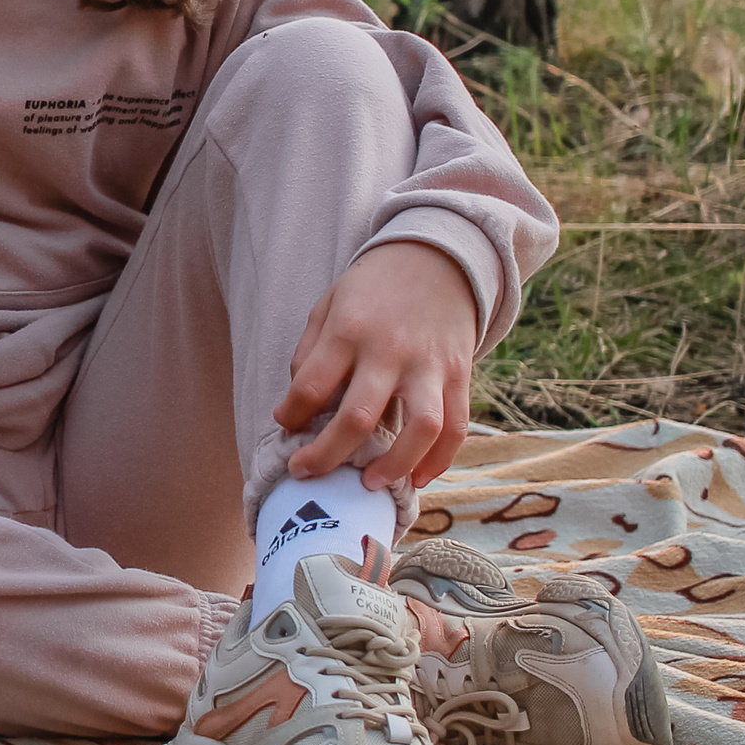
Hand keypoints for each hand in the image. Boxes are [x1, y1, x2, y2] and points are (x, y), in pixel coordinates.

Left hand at [274, 240, 480, 491]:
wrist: (437, 258)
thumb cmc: (372, 289)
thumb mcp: (329, 305)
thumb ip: (310, 353)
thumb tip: (296, 407)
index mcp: (348, 330)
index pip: (311, 385)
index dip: (292, 414)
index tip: (286, 427)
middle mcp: (390, 350)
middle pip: (358, 417)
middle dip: (327, 455)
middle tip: (306, 474)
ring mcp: (429, 365)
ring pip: (419, 428)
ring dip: (393, 465)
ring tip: (368, 485)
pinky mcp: (459, 374)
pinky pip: (456, 426)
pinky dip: (440, 460)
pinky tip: (417, 478)